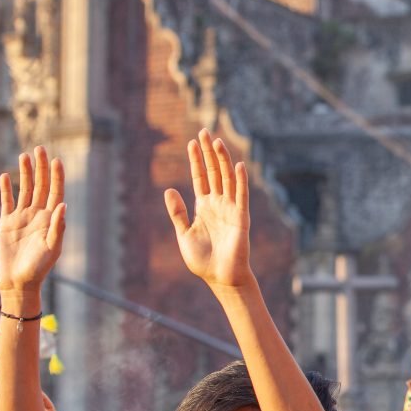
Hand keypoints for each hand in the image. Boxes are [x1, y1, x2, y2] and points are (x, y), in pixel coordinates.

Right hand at [0, 146, 65, 292]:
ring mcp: (21, 218)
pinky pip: (7, 202)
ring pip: (24, 190)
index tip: (57, 160)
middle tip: (40, 148)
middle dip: (41, 168)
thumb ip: (57, 227)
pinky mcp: (6, 223)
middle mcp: (37, 215)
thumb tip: (63, 205)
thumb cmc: (38, 269)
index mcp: (50, 220)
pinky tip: (5, 176)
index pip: (55, 193)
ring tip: (25, 155)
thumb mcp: (51, 248)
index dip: (56, 177)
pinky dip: (6, 189)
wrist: (18, 282)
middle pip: (40, 186)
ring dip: (25, 173)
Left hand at [164, 131, 253, 291]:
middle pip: (214, 173)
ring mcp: (230, 209)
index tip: (192, 142)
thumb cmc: (203, 260)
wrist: (220, 278)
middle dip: (209, 153)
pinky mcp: (241, 218)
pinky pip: (241, 196)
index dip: (196, 160)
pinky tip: (237, 165)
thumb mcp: (184, 234)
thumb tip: (169, 190)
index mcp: (204, 207)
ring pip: (227, 179)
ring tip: (217, 142)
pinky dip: (240, 181)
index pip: (200, 178)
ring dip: (222, 160)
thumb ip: (177, 213)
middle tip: (204, 132)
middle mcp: (218, 204)